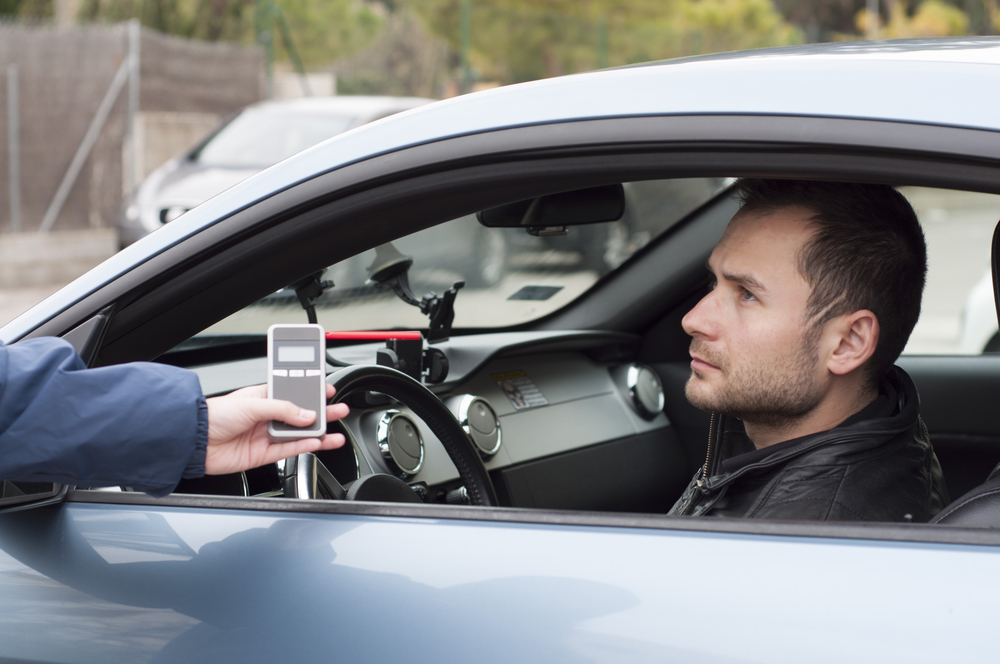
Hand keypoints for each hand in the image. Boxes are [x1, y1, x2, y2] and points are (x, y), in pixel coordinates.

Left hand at [204, 383, 349, 474]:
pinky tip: (318, 442)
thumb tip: (306, 415)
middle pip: (300, 414)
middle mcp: (267, 416)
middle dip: (321, 412)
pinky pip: (290, 450)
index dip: (311, 391)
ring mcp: (266, 435)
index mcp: (264, 397)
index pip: (294, 392)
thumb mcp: (253, 403)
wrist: (195, 441)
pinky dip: (305, 447)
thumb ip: (283, 409)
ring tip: (336, 432)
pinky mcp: (264, 454)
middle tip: (339, 409)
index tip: (328, 390)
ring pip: (298, 434)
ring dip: (317, 433)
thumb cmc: (215, 415)